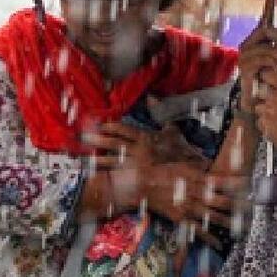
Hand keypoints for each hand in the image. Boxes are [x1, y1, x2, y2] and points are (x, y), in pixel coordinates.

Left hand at [87, 121, 201, 170]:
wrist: (193, 174)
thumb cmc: (181, 151)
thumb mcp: (172, 131)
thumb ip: (160, 114)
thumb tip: (152, 96)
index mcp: (146, 138)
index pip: (124, 130)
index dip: (110, 127)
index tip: (98, 124)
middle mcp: (140, 151)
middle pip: (114, 145)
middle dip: (98, 142)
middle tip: (83, 139)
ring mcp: (138, 167)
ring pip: (114, 163)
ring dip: (98, 162)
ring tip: (83, 160)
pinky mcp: (139, 180)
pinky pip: (121, 179)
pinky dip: (109, 179)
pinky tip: (98, 179)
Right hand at [142, 163, 248, 245]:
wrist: (141, 184)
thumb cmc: (160, 173)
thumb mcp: (181, 165)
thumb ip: (198, 169)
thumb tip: (212, 168)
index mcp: (196, 179)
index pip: (222, 182)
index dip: (237, 185)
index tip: (250, 187)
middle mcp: (195, 194)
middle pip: (222, 201)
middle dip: (239, 205)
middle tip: (251, 208)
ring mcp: (189, 207)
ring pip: (214, 217)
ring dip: (229, 222)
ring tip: (241, 226)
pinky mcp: (181, 218)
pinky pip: (197, 230)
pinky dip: (208, 238)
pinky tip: (218, 243)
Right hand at [237, 0, 276, 112]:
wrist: (258, 98)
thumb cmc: (268, 78)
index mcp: (256, 42)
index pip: (263, 22)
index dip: (267, 7)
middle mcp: (247, 46)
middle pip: (265, 30)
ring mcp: (244, 56)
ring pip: (267, 47)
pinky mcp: (245, 67)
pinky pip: (263, 59)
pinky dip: (272, 65)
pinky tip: (273, 72)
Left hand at [255, 67, 276, 169]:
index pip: (269, 75)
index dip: (266, 75)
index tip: (264, 76)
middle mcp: (274, 99)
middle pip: (259, 90)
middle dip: (263, 94)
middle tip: (270, 99)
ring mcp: (266, 112)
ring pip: (258, 106)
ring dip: (263, 109)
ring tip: (274, 115)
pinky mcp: (262, 124)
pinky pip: (258, 119)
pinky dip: (263, 121)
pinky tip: (273, 124)